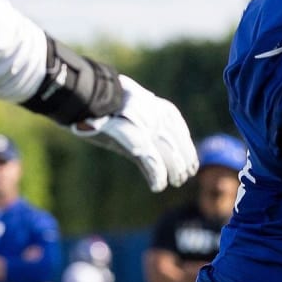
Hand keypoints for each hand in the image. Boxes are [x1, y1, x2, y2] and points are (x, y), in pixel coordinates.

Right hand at [71, 75, 197, 191]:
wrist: (89, 95)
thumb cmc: (105, 103)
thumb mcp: (132, 108)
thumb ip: (146, 120)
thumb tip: (148, 139)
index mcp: (161, 109)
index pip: (180, 132)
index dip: (187, 149)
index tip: (192, 163)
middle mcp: (159, 118)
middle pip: (177, 145)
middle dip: (183, 162)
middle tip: (185, 177)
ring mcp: (148, 130)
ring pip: (168, 155)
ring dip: (174, 171)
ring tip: (175, 182)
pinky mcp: (134, 140)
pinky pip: (151, 162)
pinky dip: (156, 175)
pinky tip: (158, 186)